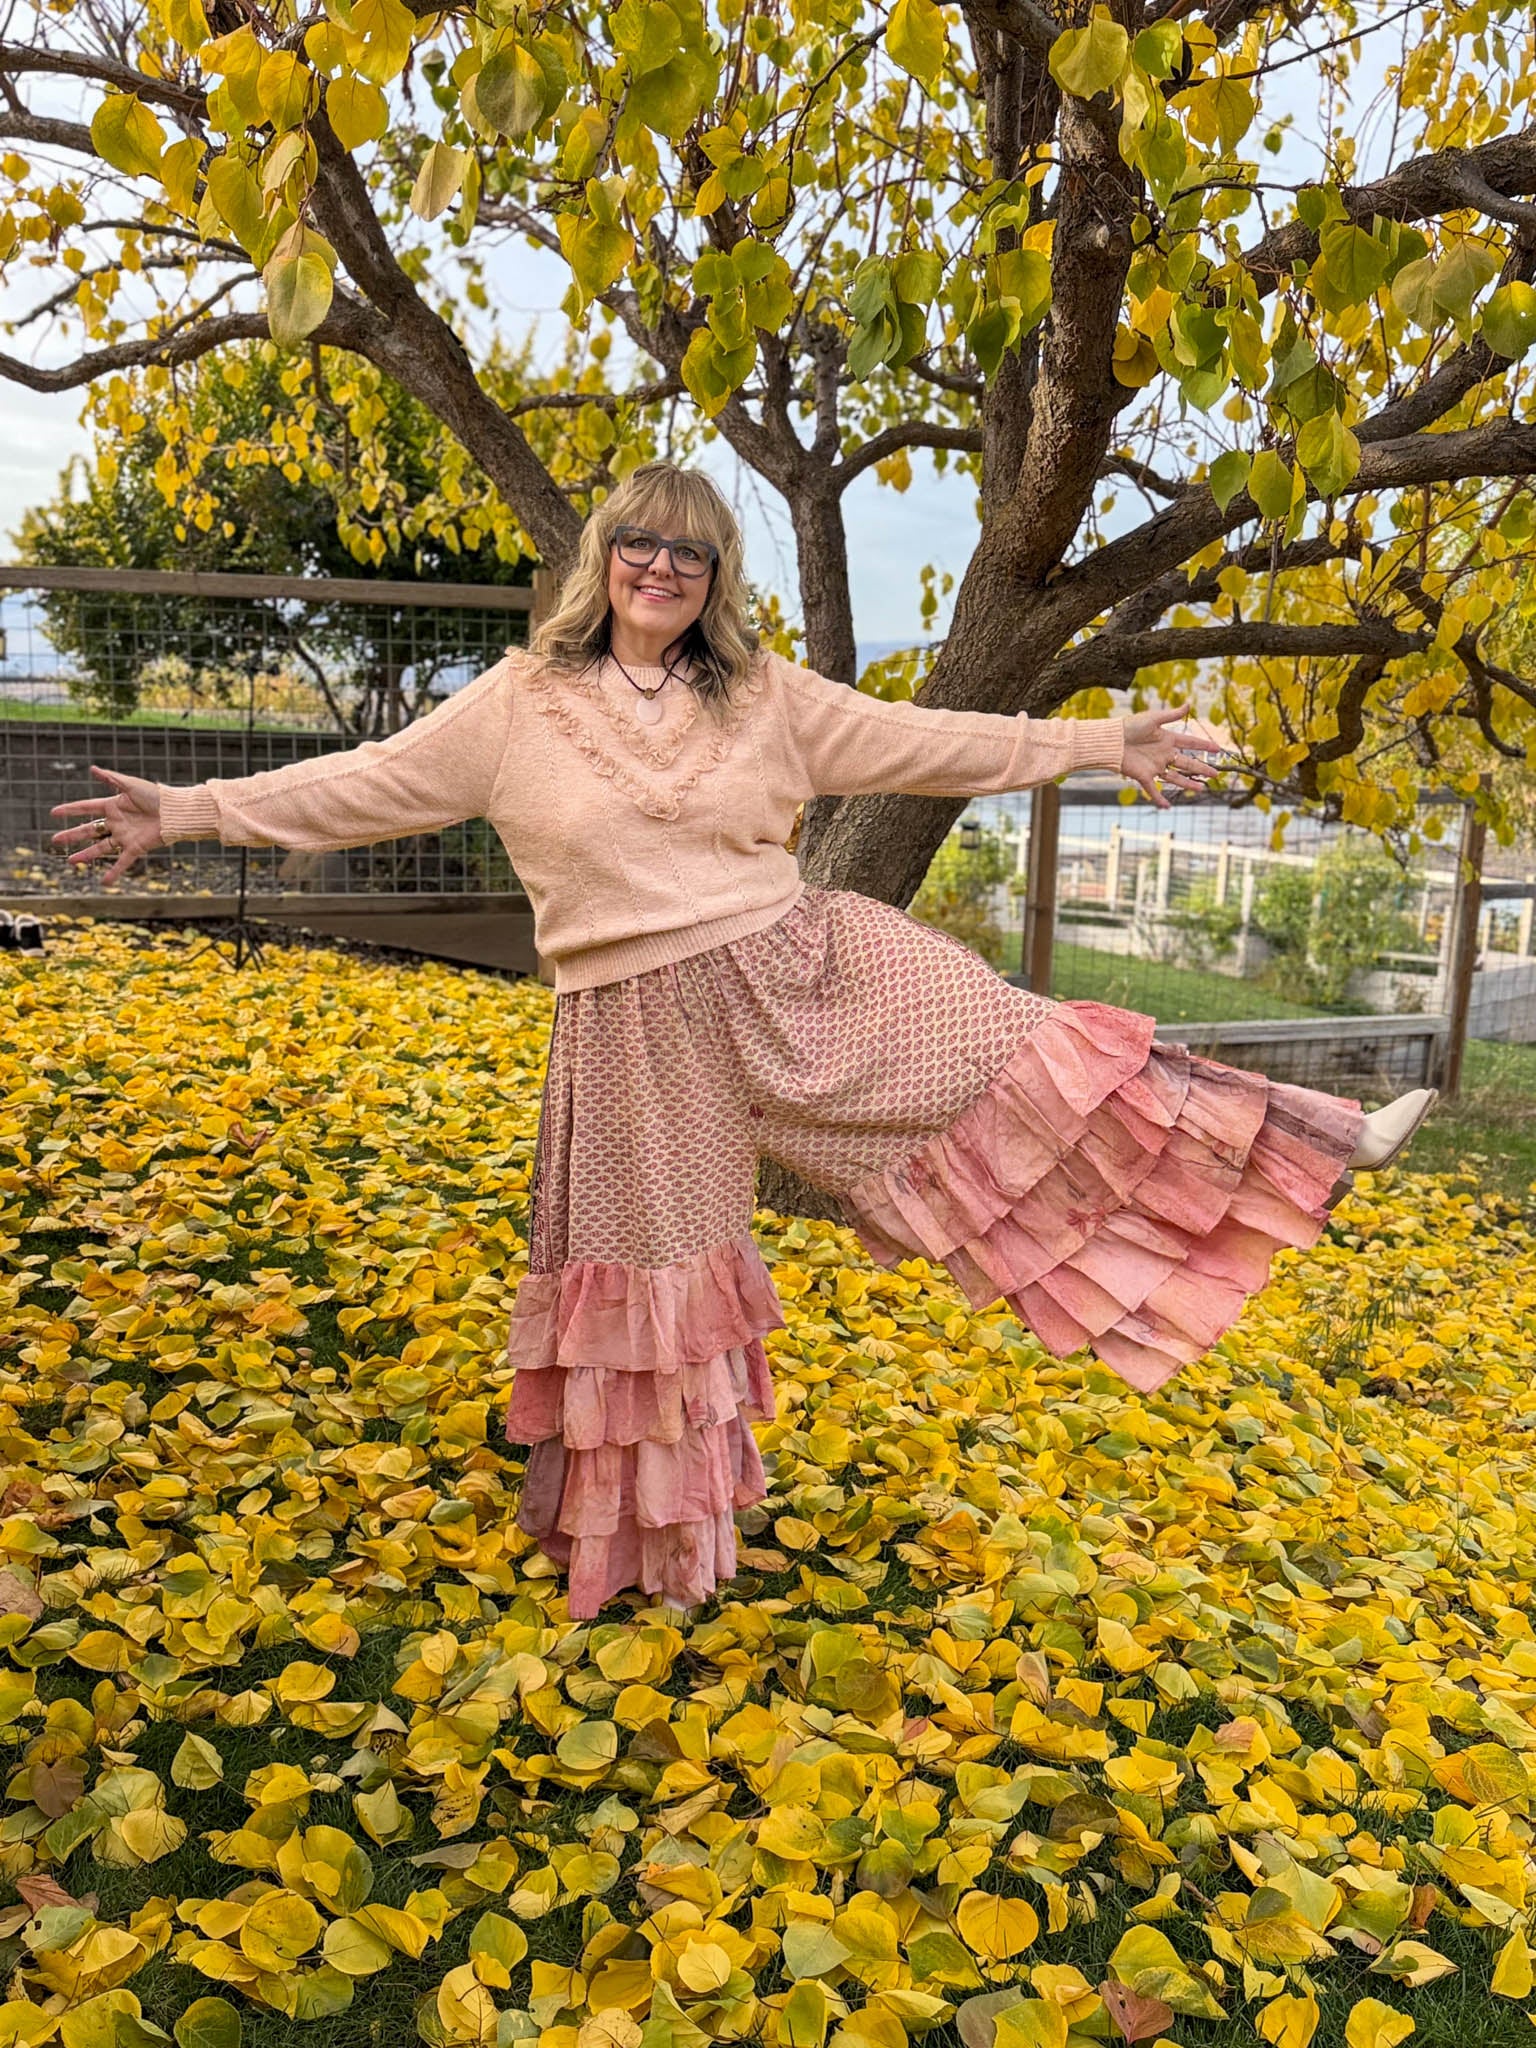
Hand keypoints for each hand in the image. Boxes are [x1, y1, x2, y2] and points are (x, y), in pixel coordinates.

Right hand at [50, 766, 165, 882]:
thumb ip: (111, 778)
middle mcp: (116, 822)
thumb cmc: (156, 795)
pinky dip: (114, 872)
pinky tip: (105, 882)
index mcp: (113, 806)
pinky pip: (123, 862)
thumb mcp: (131, 785)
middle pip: (89, 830)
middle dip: (72, 835)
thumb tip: (92, 768)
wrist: (175, 811)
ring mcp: (124, 836)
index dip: (70, 810)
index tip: (54, 813)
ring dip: (85, 855)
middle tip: (55, 840)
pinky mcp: (136, 847)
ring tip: (70, 861)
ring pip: (100, 847)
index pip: (86, 808)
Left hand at [1121, 706, 1225, 810]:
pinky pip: (1153, 790)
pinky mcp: (1144, 776)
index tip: (1217, 749)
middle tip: (1215, 774)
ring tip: (1201, 789)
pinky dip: (1159, 799)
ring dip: (1188, 783)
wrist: (1111, 740)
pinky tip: (1167, 807)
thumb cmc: (1130, 726)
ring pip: (1175, 777)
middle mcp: (1163, 754)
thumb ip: (1171, 715)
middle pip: (1187, 762)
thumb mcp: (1153, 719)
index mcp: (1167, 739)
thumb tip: (1189, 704)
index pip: (1190, 742)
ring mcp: (1155, 766)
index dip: (1204, 745)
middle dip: (1201, 768)